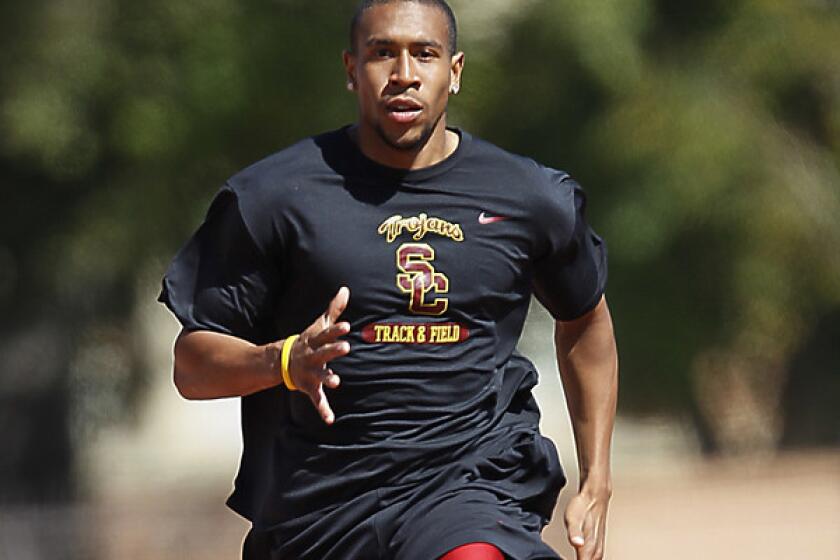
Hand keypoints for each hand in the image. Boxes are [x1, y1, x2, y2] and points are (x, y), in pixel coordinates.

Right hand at [287, 286, 350, 424]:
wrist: (283, 360)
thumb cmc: (309, 341)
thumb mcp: (320, 324)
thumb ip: (335, 308)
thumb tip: (346, 289)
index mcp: (317, 341)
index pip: (328, 333)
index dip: (337, 330)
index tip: (347, 326)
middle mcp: (314, 356)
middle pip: (325, 352)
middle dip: (334, 350)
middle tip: (346, 347)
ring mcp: (311, 372)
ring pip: (321, 376)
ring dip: (328, 379)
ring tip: (337, 382)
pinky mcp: (311, 387)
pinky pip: (318, 400)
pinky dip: (323, 410)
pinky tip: (330, 419)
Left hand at [564, 485, 610, 559]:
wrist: (595, 496)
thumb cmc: (583, 506)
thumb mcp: (573, 518)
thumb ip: (574, 533)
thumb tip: (577, 543)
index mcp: (589, 547)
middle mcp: (595, 550)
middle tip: (571, 559)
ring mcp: (598, 548)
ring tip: (578, 559)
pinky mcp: (598, 545)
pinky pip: (594, 559)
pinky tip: (584, 559)